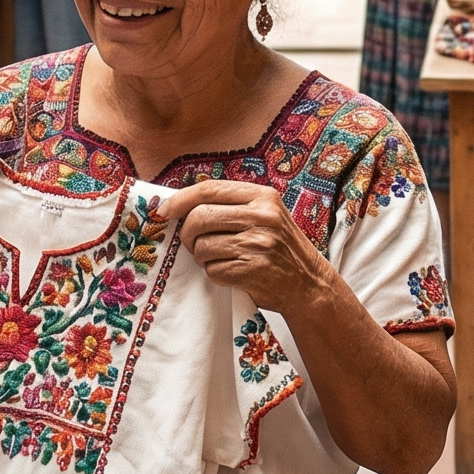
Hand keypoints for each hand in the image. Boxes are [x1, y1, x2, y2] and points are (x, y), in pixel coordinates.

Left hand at [156, 181, 327, 312]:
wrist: (308, 283)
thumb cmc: (280, 247)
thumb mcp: (266, 214)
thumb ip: (233, 205)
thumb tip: (182, 203)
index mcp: (263, 196)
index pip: (210, 189)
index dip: (181, 199)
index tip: (165, 211)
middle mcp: (262, 217)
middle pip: (200, 217)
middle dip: (188, 234)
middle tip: (194, 243)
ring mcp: (257, 244)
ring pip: (202, 246)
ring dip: (202, 257)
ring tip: (219, 259)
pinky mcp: (251, 270)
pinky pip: (212, 270)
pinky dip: (215, 273)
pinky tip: (230, 272)